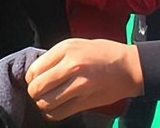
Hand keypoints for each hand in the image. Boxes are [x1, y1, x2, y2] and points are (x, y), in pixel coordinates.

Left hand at [26, 38, 142, 120]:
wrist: (129, 67)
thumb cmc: (103, 53)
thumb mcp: (77, 44)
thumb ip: (57, 56)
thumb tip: (38, 70)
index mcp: (66, 49)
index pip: (34, 69)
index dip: (30, 78)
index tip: (34, 80)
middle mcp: (71, 65)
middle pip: (37, 87)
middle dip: (33, 93)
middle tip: (38, 93)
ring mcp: (79, 85)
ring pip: (45, 103)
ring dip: (42, 104)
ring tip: (46, 101)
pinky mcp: (86, 101)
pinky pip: (59, 114)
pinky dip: (51, 115)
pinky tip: (54, 110)